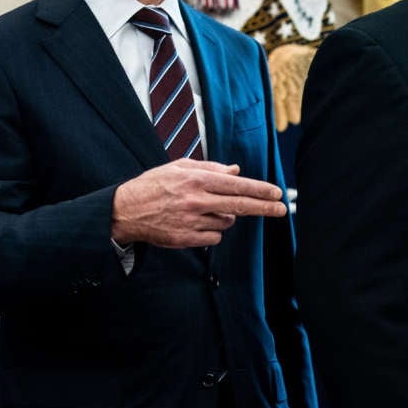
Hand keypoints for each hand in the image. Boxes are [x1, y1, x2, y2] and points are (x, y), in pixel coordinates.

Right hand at [111, 159, 286, 247]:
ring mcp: (192, 221)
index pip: (236, 185)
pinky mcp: (187, 239)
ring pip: (226, 222)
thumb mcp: (178, 168)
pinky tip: (195, 223)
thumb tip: (235, 171)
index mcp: (196, 180)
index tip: (276, 193)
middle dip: (264, 207)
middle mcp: (196, 200)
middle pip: (240, 205)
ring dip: (224, 217)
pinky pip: (213, 238)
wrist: (125, 211)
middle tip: (282, 208)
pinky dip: (211, 232)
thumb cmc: (152, 185)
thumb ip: (208, 168)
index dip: (259, 190)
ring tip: (203, 210)